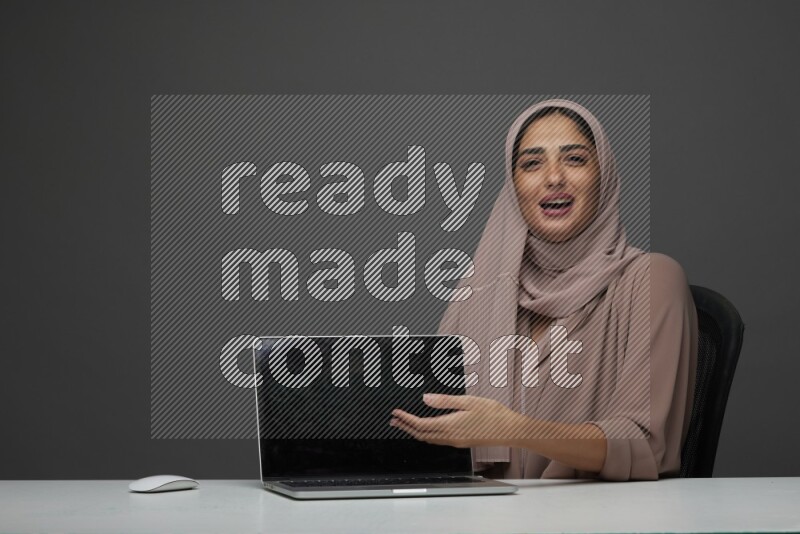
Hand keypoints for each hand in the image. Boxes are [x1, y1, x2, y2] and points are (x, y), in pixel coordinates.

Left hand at [389, 393, 527, 447]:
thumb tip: (425, 399)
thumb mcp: (468, 401)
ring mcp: (456, 441)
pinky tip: (426, 429)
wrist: (510, 429)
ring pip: (429, 439)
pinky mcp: (461, 442)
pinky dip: (427, 435)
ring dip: (415, 431)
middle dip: (406, 427)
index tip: (396, 413)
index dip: (406, 419)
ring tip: (405, 424)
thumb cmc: (493, 413)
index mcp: (450, 425)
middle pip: (422, 434)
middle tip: (394, 420)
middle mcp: (451, 437)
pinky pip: (438, 441)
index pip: (421, 425)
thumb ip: (445, 401)